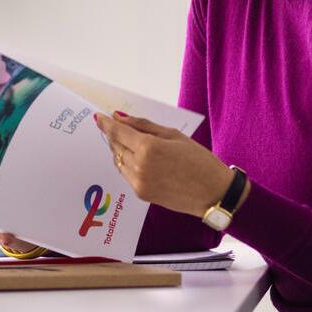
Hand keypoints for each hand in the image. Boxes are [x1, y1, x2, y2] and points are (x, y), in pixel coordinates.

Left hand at [96, 112, 234, 217]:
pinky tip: (140, 160)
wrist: (212, 192)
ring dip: (120, 150)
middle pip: (115, 146)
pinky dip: (127, 164)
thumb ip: (144, 125)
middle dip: (115, 135)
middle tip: (119, 127)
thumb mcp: (173, 135)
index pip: (118, 132)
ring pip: (118, 161)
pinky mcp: (141, 194)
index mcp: (148, 147)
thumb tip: (121, 118)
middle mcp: (139, 166)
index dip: (106, 124)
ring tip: (134, 144)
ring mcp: (139, 182)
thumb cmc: (198, 160)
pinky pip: (126, 174)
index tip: (99, 117)